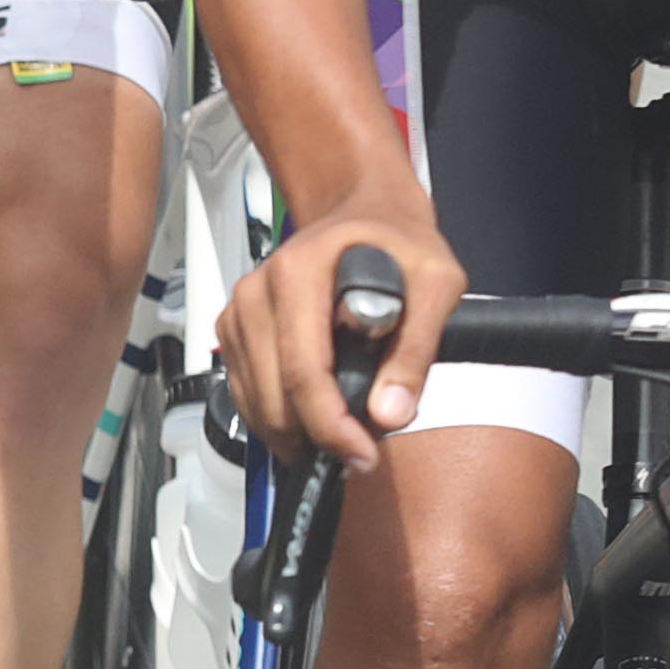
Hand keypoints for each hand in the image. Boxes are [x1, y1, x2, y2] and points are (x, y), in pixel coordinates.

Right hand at [216, 182, 463, 468]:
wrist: (362, 212)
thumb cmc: (400, 243)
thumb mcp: (436, 283)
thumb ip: (417, 349)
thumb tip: (389, 415)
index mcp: (298, 274)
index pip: (304, 369)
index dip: (332, 425)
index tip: (364, 456)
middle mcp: (255, 291)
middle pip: (273, 393)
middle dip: (315, 438)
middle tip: (360, 455)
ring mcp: (238, 310)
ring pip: (254, 400)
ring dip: (294, 433)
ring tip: (341, 437)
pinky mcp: (232, 327)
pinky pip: (244, 390)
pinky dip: (274, 418)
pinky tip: (310, 421)